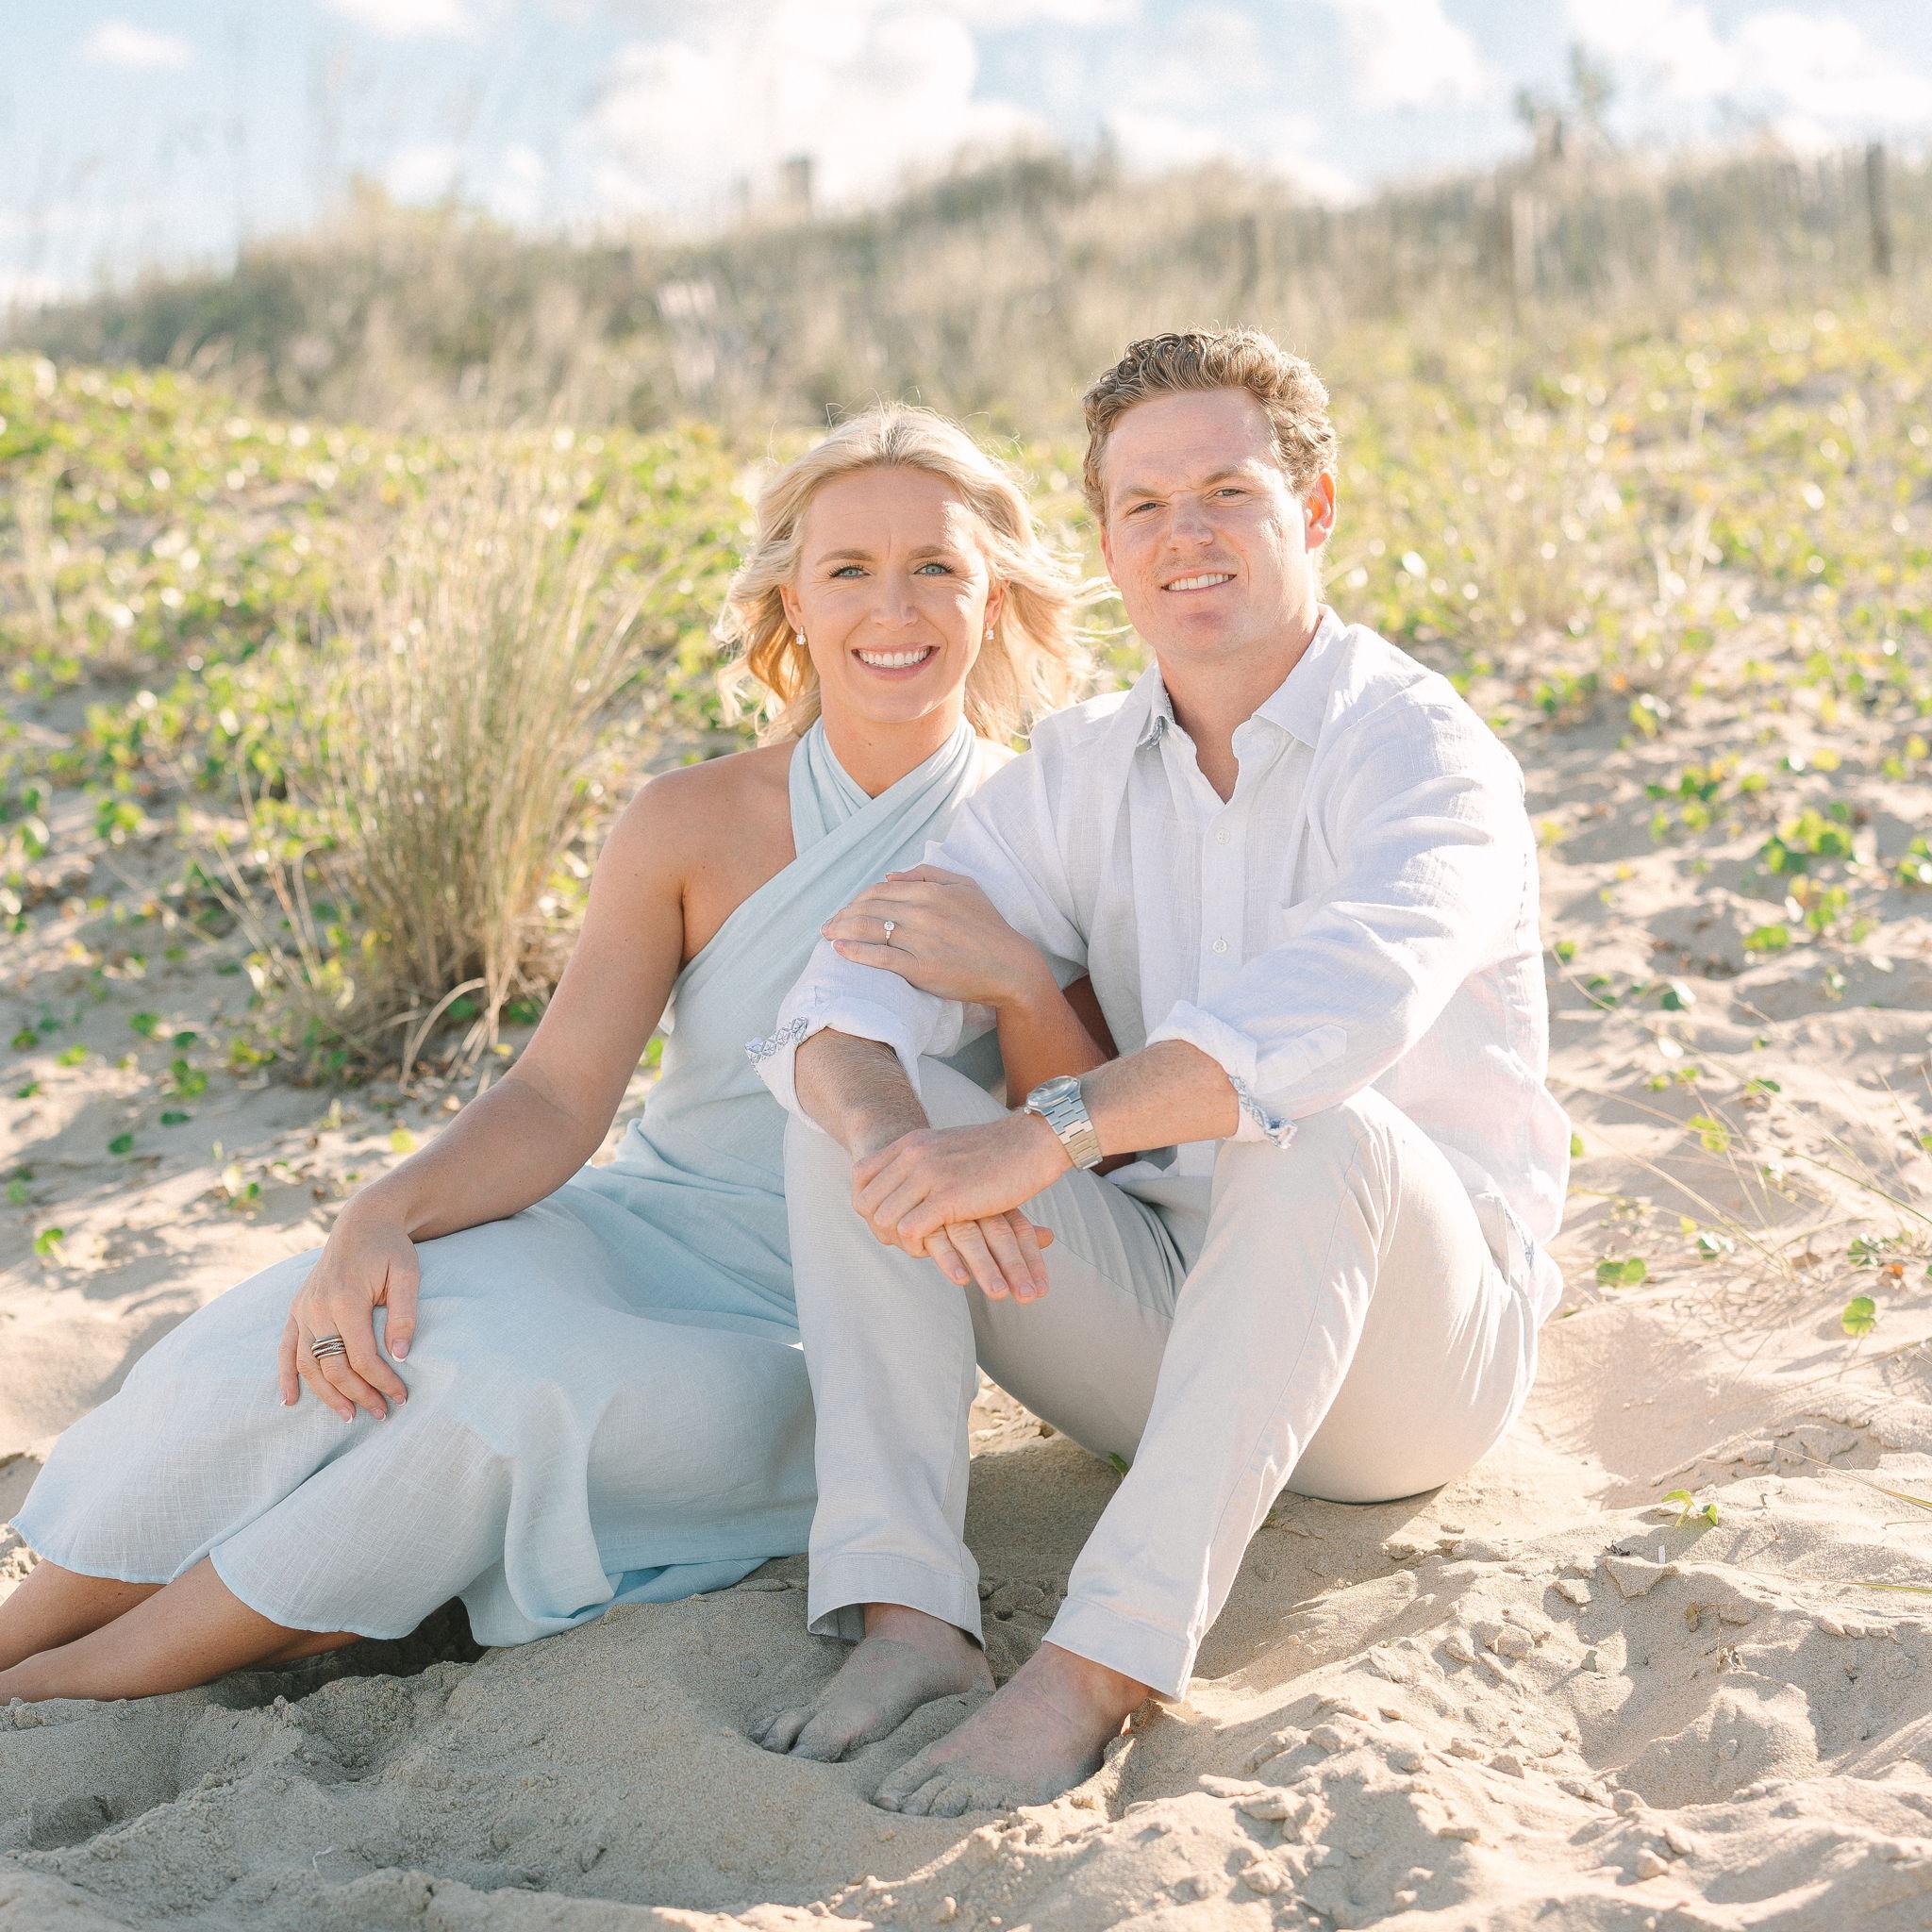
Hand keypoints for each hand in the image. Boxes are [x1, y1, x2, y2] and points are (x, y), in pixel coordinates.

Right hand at [278, 1207, 419, 1419]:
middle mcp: (317, 1307)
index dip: (382, 1381)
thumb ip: (405, 1314)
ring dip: (326, 1395)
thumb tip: (402, 1356)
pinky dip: (285, 1376)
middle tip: (382, 1413)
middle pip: (333, 1366)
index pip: (362, 1356)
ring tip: (349, 1415)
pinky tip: (290, 1400)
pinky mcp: (296, 1309)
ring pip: (307, 1364)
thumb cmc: (390, 1249)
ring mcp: (302, 1309)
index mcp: (345, 1299)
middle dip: (359, 1394)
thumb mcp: (407, 1274)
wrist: (362, 1222)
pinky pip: (285, 1348)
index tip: (402, 1397)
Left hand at [823, 867, 1054, 1012]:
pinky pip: (879, 958)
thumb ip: (928, 874)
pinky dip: (855, 952)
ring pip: (868, 930)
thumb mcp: (966, 886)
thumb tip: (891, 876)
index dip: (857, 899)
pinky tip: (840, 950)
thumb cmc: (989, 927)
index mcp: (931, 892)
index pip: (880, 890)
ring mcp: (920, 941)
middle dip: (842, 915)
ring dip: (841, 930)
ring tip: (827, 935)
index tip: (846, 909)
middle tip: (828, 924)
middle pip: (868, 908)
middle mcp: (922, 913)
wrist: (1010, 966)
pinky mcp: (920, 969)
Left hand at [853, 1113, 1069, 1301]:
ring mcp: (929, 1174)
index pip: (860, 1177)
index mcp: (910, 1142)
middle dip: (879, 1229)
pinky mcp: (949, 1197)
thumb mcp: (946, 1147)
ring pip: (885, 1220)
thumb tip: (904, 1187)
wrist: (1031, 1143)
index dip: (868, 1204)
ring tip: (920, 1247)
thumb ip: (921, 1162)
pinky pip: (910, 1231)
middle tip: (903, 1241)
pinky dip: (917, 1247)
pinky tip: (935, 1250)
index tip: (886, 1220)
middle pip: (866, 1203)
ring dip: (898, 1241)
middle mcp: (913, 1155)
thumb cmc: (996, 1152)